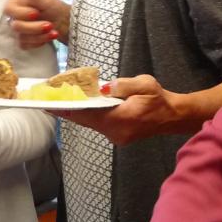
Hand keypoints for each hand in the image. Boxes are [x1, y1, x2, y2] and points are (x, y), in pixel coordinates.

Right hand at [3, 0, 68, 48]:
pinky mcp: (23, 40)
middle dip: (34, 27)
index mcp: (16, 1)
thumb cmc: (53, 7)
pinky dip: (39, 42)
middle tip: (49, 25)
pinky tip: (49, 36)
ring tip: (54, 32)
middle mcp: (14, 15)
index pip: (9, 9)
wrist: (64, 21)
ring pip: (21, 37)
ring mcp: (18, 29)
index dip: (21, 13)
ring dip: (40, 36)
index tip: (36, 13)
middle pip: (16, 26)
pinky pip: (25, 45)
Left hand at [52, 75, 180, 144]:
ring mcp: (116, 136)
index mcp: (121, 119)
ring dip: (78, 112)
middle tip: (50, 99)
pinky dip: (88, 115)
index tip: (49, 105)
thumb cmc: (159, 99)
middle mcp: (115, 132)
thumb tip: (104, 88)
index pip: (88, 114)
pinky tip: (81, 106)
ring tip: (62, 100)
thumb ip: (123, 85)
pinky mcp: (117, 136)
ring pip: (90, 123)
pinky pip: (97, 125)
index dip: (68, 109)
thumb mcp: (145, 84)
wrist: (172, 116)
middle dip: (68, 109)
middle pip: (85, 120)